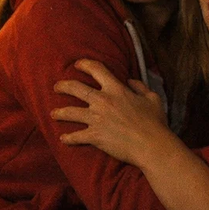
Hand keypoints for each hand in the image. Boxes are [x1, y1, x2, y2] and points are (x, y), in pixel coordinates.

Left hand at [52, 58, 176, 166]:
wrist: (152, 146)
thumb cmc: (155, 123)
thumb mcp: (152, 98)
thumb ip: (140, 87)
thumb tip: (130, 81)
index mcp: (116, 89)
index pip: (96, 69)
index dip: (85, 64)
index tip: (77, 64)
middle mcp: (103, 101)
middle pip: (75, 88)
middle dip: (63, 86)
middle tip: (56, 87)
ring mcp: (96, 119)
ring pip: (70, 112)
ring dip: (60, 112)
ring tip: (53, 113)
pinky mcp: (95, 136)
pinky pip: (76, 136)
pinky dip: (68, 138)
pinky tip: (63, 139)